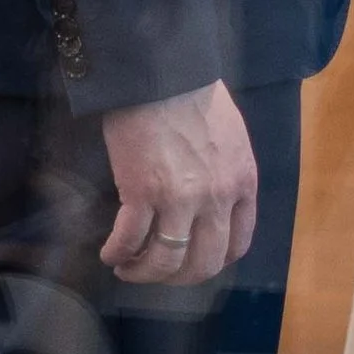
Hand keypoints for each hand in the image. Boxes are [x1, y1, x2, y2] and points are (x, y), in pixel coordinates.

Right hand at [102, 83, 256, 282]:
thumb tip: (213, 203)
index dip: (213, 261)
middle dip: (178, 278)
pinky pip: (130, 241)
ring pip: (165, 262)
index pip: (237, 244)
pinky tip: (110, 253)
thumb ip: (228, 175)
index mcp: (242, 183)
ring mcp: (180, 199)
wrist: (163, 74)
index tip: (194, 262)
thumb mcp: (232, 139)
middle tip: (158, 273)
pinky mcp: (143, 193)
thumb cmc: (195, 96)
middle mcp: (217, 198)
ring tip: (128, 268)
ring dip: (144, 273)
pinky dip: (118, 253)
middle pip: (202, 263)